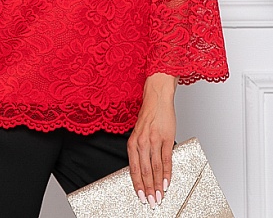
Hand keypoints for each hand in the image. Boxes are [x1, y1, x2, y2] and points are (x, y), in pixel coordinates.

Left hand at [127, 73, 176, 208]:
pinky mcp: (166, 139)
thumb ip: (139, 149)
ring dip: (158, 185)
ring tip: (159, 196)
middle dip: (148, 189)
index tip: (141, 196)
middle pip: (145, 171)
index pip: (134, 169)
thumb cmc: (148, 115)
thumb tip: (143, 169)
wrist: (157, 98)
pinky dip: (167, 173)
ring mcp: (154, 141)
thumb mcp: (139, 132)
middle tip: (151, 202)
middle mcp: (142, 142)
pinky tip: (167, 183)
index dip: (137, 185)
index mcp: (133, 142)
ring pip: (155, 168)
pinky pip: (166, 160)